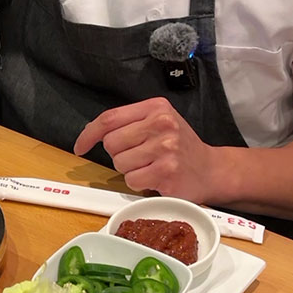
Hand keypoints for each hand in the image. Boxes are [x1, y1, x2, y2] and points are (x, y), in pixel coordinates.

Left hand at [73, 97, 224, 200]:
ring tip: (150, 167)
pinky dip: (139, 184)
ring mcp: (165, 148)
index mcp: (156, 107)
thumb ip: (129, 123)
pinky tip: (155, 178)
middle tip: (139, 157)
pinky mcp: (167, 172)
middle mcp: (162, 124)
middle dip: (119, 155)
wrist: (211, 169)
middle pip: (111, 143)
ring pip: (120, 163)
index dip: (89, 134)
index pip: (110, 118)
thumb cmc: (180, 147)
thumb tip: (91, 133)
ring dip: (129, 171)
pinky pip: (132, 180)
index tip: (80, 146)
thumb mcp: (159, 123)